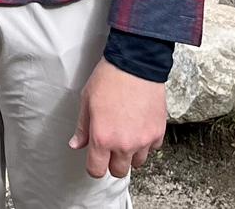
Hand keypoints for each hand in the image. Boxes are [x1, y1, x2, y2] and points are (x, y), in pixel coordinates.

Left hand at [70, 58, 166, 178]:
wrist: (135, 63)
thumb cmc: (109, 78)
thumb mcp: (87, 99)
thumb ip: (82, 127)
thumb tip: (76, 144)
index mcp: (102, 137)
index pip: (97, 170)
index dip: (94, 165)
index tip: (95, 158)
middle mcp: (124, 144)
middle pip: (118, 171)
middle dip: (112, 161)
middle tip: (111, 145)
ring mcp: (143, 141)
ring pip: (137, 162)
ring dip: (131, 153)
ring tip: (126, 133)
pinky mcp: (158, 133)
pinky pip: (152, 148)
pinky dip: (146, 142)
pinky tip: (139, 125)